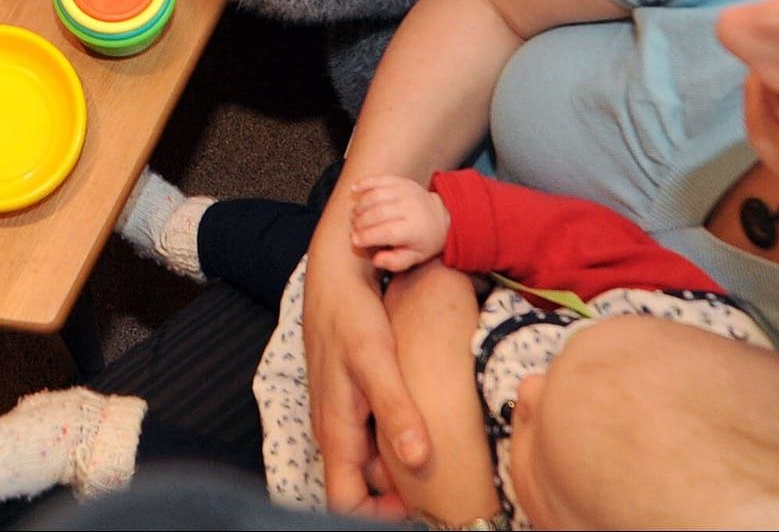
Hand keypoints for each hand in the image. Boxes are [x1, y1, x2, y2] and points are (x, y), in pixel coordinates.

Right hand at [304, 208, 429, 516]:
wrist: (336, 270)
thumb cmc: (349, 312)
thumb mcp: (375, 358)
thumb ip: (395, 409)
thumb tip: (418, 461)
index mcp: (336, 431)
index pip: (344, 503)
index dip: (377, 517)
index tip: (418, 510)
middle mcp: (336, 427)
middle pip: (363, 484)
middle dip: (397, 492)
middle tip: (442, 483)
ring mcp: (343, 409)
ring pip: (371, 456)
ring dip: (399, 461)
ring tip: (441, 448)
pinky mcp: (354, 391)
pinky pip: (373, 429)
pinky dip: (398, 431)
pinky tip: (426, 414)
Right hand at [349, 176, 450, 272]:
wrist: (440, 216)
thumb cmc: (424, 240)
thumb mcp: (415, 257)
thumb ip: (395, 262)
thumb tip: (376, 260)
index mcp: (415, 228)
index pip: (386, 231)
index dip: (368, 236)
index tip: (354, 241)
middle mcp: (411, 207)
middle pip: (378, 212)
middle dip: (361, 222)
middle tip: (352, 229)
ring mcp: (406, 191)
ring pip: (376, 195)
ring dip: (361, 205)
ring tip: (353, 215)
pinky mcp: (402, 181)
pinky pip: (380, 179)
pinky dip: (365, 183)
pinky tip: (353, 189)